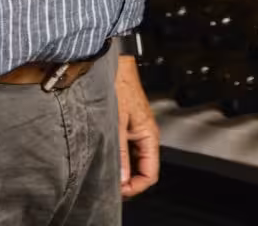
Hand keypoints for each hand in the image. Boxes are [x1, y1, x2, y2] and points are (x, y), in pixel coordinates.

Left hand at [114, 55, 159, 198]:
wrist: (115, 66)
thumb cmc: (120, 86)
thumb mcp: (117, 123)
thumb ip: (120, 152)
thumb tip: (121, 178)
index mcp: (149, 135)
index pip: (151, 174)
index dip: (136, 187)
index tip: (119, 191)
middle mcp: (145, 135)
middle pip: (143, 170)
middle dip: (129, 181)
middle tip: (110, 186)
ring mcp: (136, 131)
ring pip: (134, 161)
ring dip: (122, 170)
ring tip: (107, 175)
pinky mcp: (127, 126)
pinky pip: (127, 150)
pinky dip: (119, 159)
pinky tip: (106, 159)